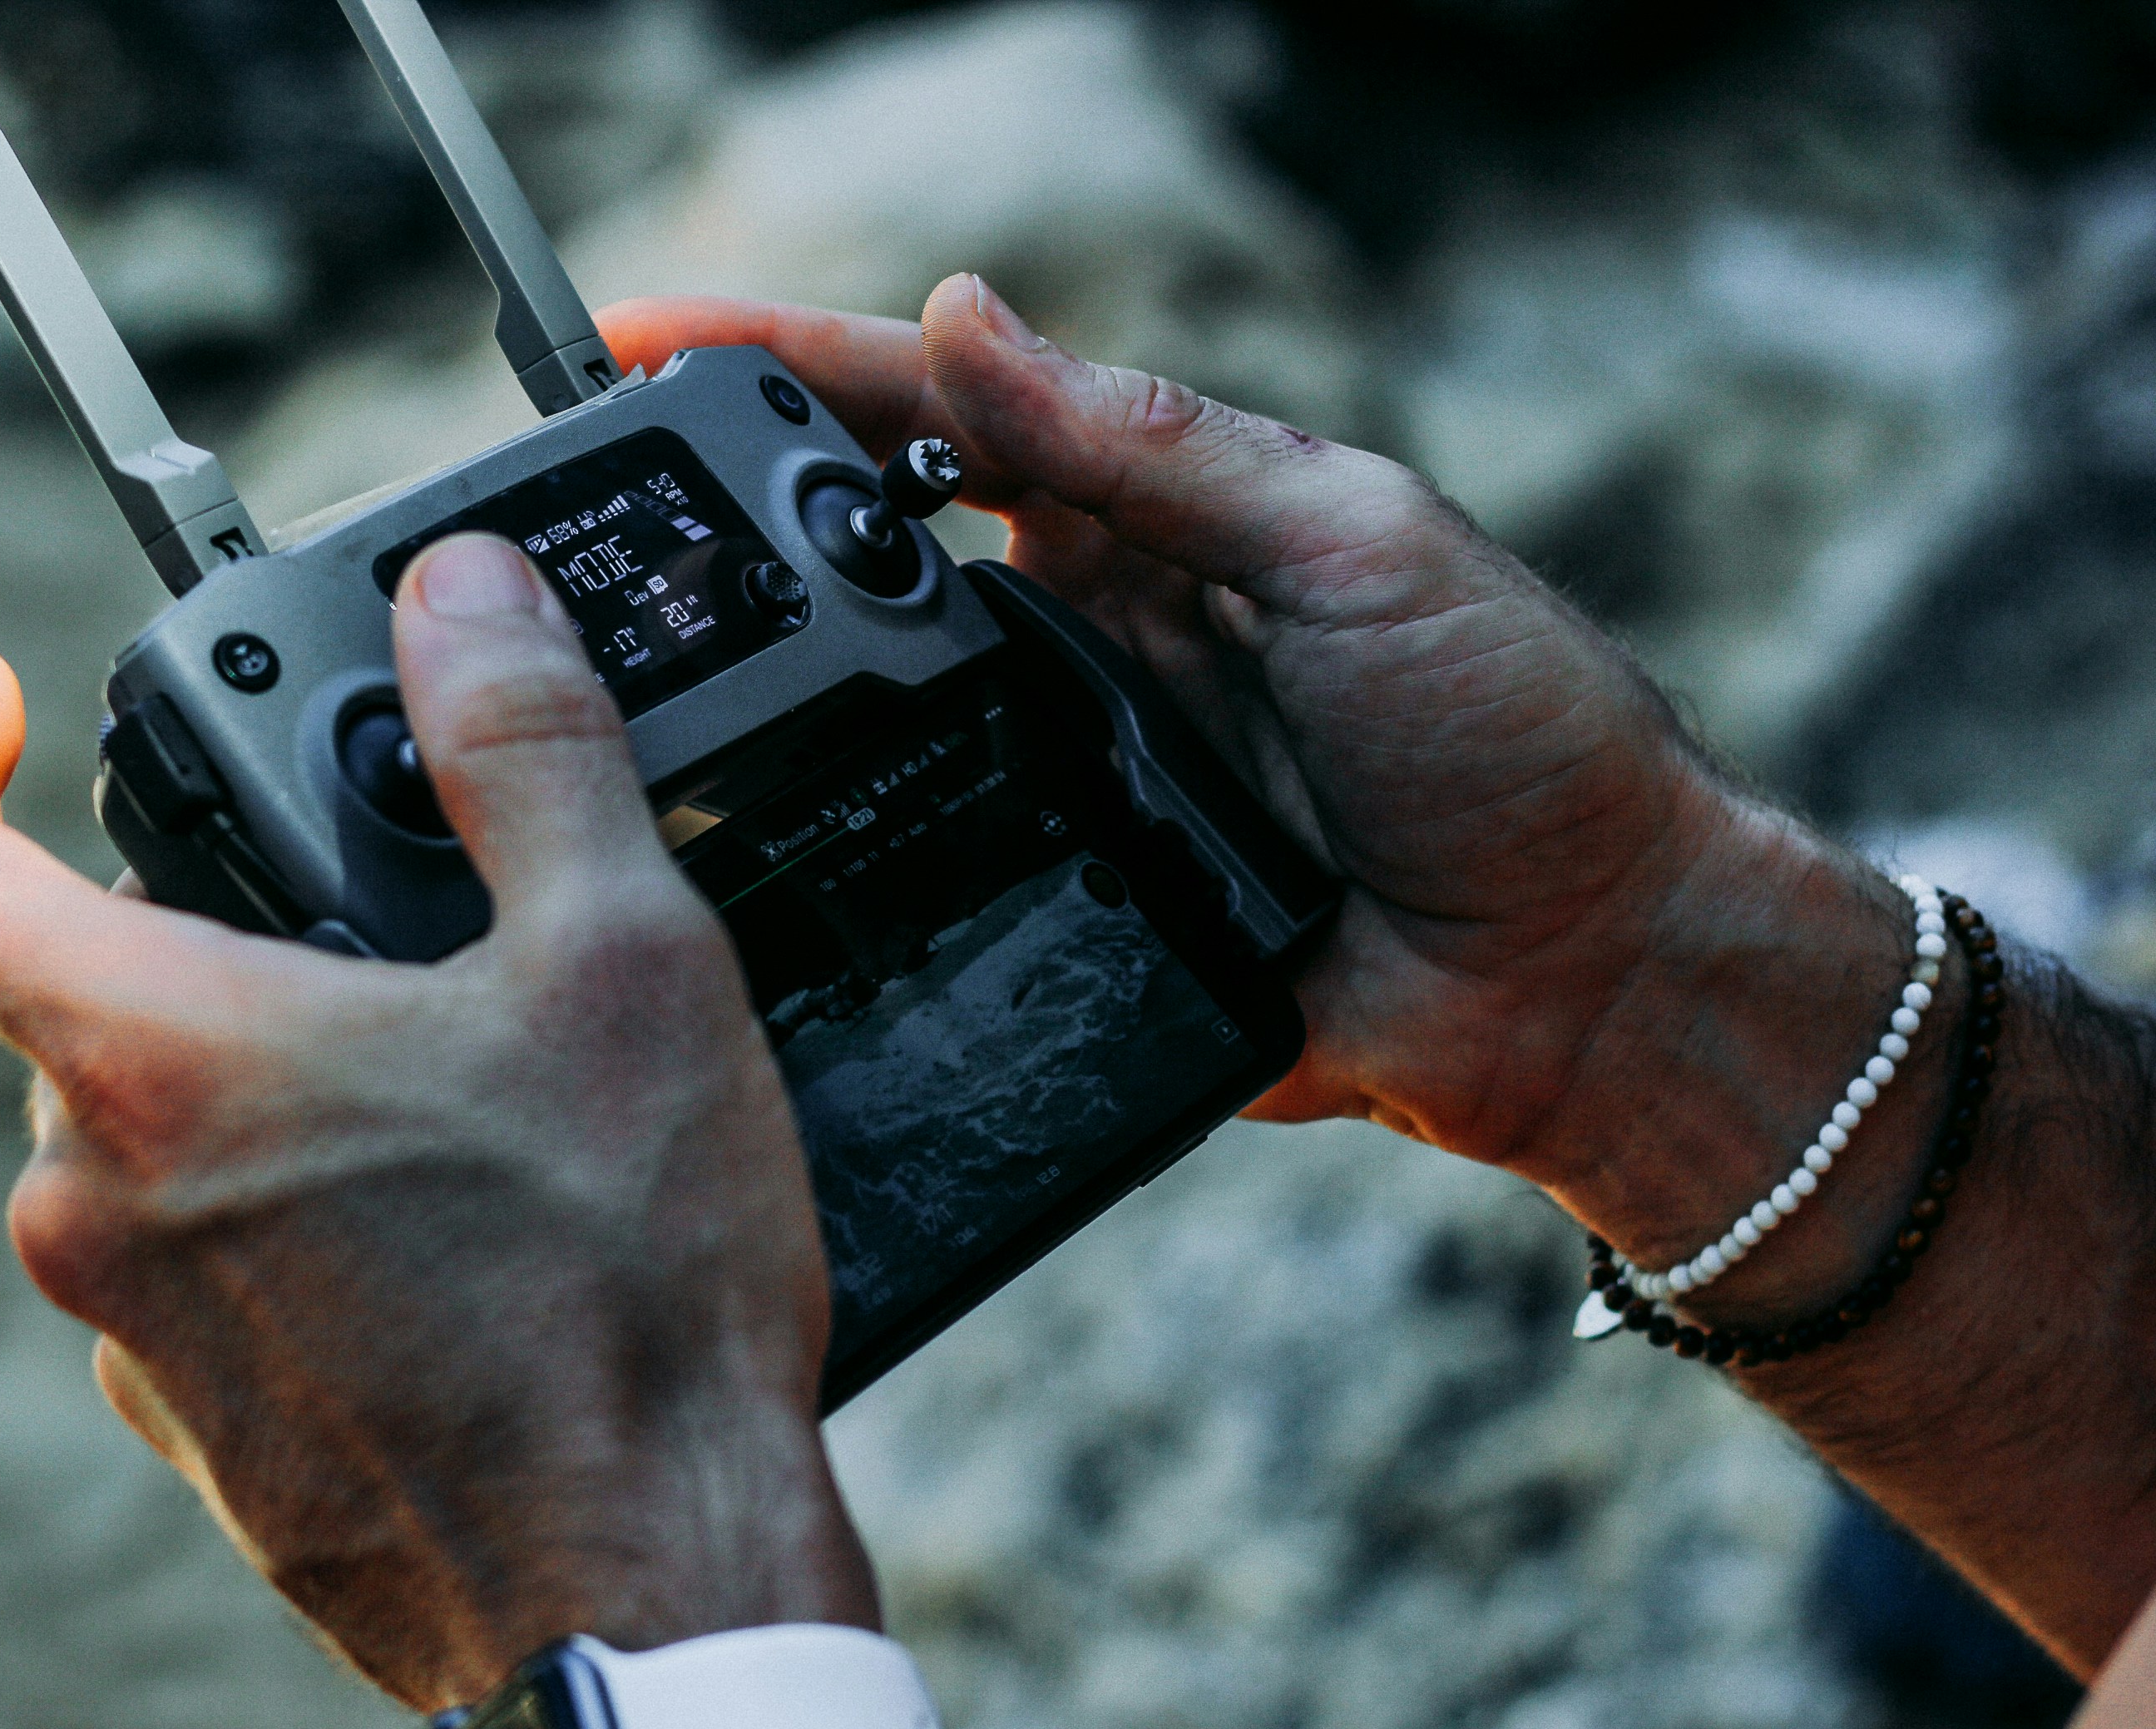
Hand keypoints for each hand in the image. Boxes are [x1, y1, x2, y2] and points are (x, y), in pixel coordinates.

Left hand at [0, 535, 876, 1712]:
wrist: (652, 1592)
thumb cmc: (625, 1296)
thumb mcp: (624, 960)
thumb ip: (526, 751)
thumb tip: (469, 603)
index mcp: (155, 1065)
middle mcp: (100, 1211)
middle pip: (87, 1003)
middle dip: (211, 929)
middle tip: (372, 912)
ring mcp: (143, 1343)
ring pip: (158, 1148)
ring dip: (271, 1087)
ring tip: (464, 1096)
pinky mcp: (212, 1444)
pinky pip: (210, 1279)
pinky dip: (295, 1220)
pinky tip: (459, 1244)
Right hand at [601, 278, 1919, 1279]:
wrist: (1581, 982)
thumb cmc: (1513, 736)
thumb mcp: (1353, 544)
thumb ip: (1156, 449)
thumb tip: (967, 320)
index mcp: (1141, 520)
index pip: (928, 416)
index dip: (783, 370)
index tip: (639, 343)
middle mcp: (1075, 636)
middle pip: (856, 557)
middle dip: (716, 518)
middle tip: (574, 509)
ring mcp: (1051, 775)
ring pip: (858, 719)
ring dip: (749, 683)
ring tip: (605, 660)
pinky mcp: (1052, 906)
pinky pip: (914, 871)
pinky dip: (825, 849)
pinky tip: (726, 843)